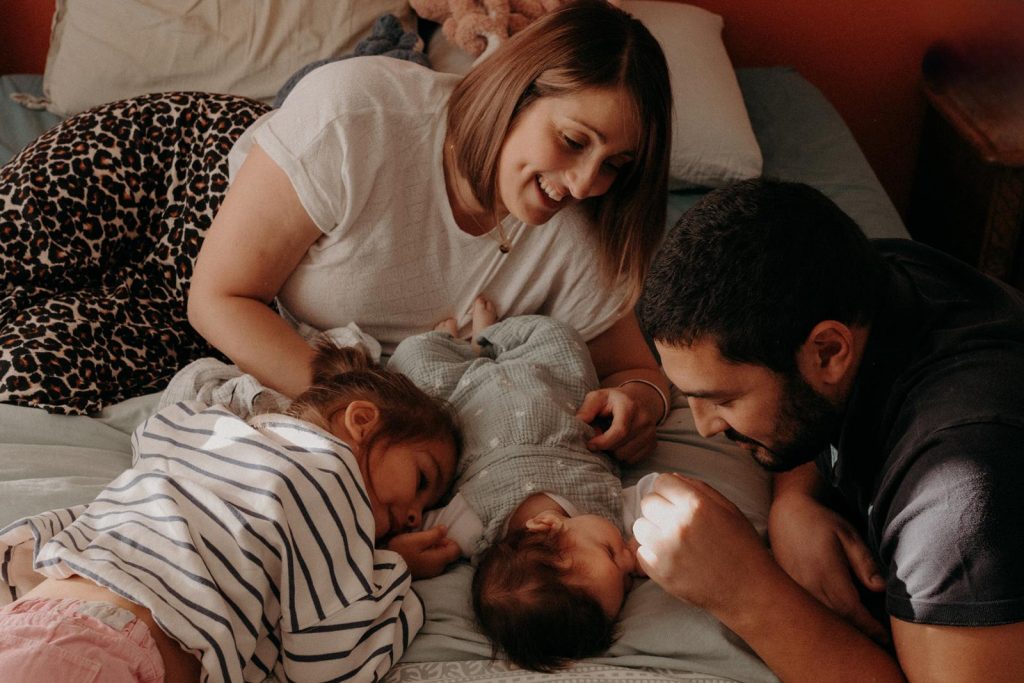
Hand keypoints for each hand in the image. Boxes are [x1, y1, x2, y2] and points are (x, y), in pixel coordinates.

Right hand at [386, 526, 460, 578]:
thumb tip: (446, 528)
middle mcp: (438, 569)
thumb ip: (434, 534)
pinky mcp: (423, 574)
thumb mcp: (418, 539)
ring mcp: (431, 573)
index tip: (437, 535)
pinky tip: (417, 551)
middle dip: (441, 543)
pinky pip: (432, 562)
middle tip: (426, 538)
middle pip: (448, 554)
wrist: (385, 567)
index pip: (456, 550)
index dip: (449, 539)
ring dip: (434, 549)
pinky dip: (428, 555)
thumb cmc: (401, 551)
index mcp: (439, 560)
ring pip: (440, 557)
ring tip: (420, 543)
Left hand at [576, 386, 657, 463]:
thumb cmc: (613, 400)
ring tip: (609, 440)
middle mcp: (644, 419)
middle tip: (598, 438)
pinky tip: (619, 444)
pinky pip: (633, 460)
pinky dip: (623, 456)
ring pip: (626, 456)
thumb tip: (578, 423)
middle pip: (621, 447)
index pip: (620, 431)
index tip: (590, 445)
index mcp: (629, 406)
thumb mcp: (597, 398)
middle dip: (605, 447)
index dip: (603, 442)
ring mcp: (651, 432)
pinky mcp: (653, 443)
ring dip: (613, 452)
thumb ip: (587, 410)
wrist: (639, 399)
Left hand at [632, 473, 772, 613]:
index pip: (661, 481)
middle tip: (675, 520)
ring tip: (673, 539)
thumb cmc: (742, 547)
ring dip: (653, 529)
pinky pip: (641, 552)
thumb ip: (699, 489)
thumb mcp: (729, 509)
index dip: (669, 489)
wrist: (749, 591)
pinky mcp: (660, 573)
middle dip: (660, 508)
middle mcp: (677, 525)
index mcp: (696, 506)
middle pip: (648, 502)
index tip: (676, 499)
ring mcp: (666, 551)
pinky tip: (671, 557)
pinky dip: (652, 553)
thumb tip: (673, 478)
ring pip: (640, 526)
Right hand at [768, 492, 887, 642]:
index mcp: (827, 574)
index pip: (852, 612)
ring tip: (860, 634)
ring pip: (821, 620)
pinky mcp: (789, 589)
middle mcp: (809, 586)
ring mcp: (796, 589)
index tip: (884, 638)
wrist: (786, 513)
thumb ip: (865, 563)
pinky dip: (825, 620)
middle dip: (858, 634)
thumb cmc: (821, 522)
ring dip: (841, 629)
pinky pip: (809, 612)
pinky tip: (837, 621)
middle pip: (837, 621)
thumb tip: (880, 589)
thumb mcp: (848, 536)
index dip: (870, 628)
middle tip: (876, 641)